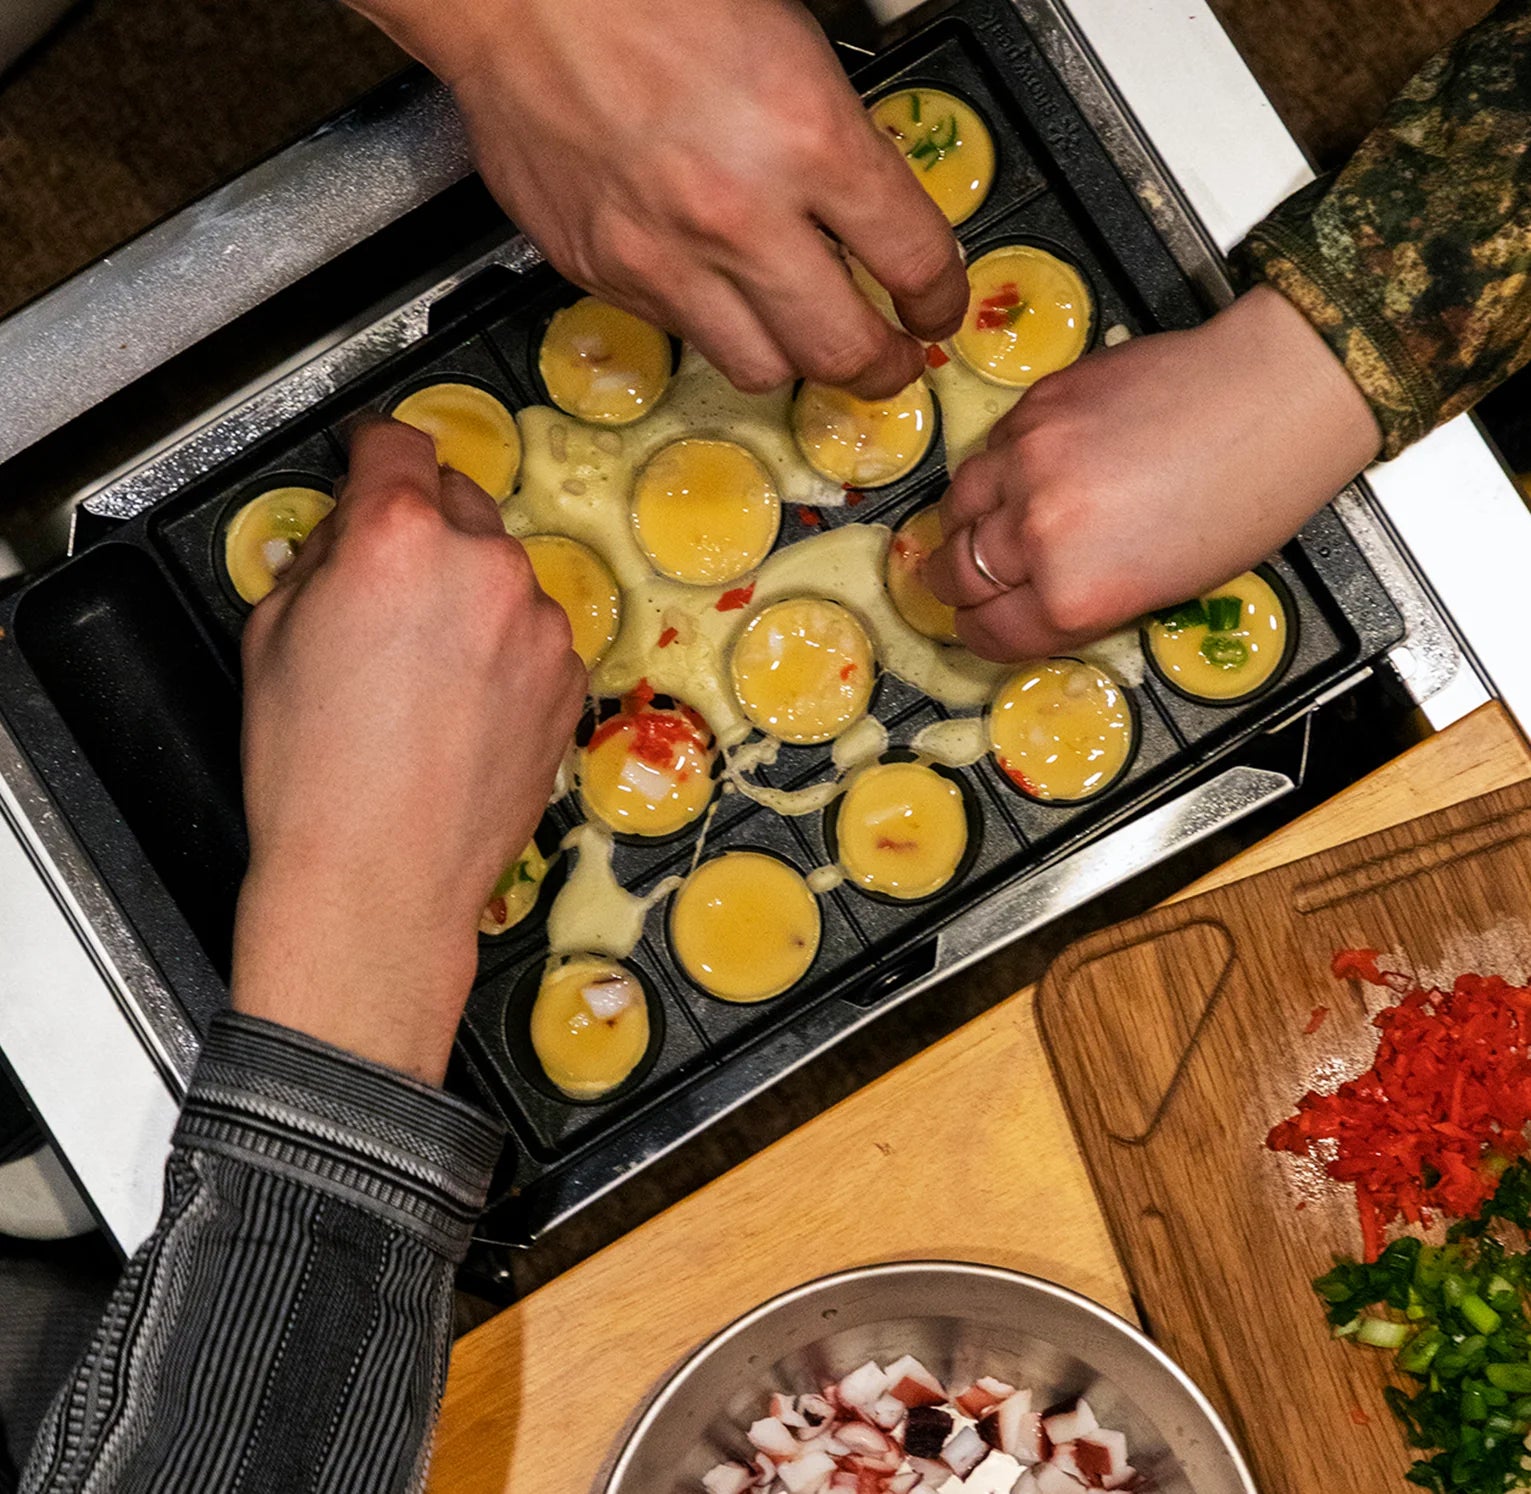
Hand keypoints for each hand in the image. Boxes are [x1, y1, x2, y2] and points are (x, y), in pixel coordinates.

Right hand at [232, 421, 586, 1083]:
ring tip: (425, 674)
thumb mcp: (270, 635)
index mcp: (400, 540)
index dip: (377, 454)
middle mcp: (484, 568)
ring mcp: (539, 625)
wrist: (382, 879)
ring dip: (471, 597)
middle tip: (389, 593)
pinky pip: (535, 636)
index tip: (375, 463)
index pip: (399, 445)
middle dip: (427, 531)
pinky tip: (465, 706)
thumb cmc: (316, 775)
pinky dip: (507, 651)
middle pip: (461, 503)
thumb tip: (352, 527)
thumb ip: (321, 555)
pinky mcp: (570, 678)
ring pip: (503, 576)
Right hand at [346, 0, 967, 397]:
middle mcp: (739, 214)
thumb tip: (871, 212)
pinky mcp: (605, 274)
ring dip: (796, 361)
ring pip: (761, 370)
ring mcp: (664, 257)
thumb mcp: (789, 44)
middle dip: (882, 369)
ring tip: (804, 338)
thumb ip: (838, 140)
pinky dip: (713, 325)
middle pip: (842, 352)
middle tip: (891, 362)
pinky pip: (681, 335)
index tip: (938, 308)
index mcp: (807, 136)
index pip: (913, 262)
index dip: (940, 300)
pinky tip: (717, 287)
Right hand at [923, 286, 1383, 660]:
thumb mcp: (1166, 588)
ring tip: (997, 520)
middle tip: (976, 578)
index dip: (981, 633)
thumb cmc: (1246, 499)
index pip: (985, 633)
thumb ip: (1083, 601)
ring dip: (970, 522)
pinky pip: (988, 449)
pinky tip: (1037, 467)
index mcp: (1074, 596)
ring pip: (956, 507)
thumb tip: (1033, 600)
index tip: (987, 625)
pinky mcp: (1032, 406)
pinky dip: (1000, 466)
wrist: (1272, 396)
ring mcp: (1026, 462)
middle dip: (960, 583)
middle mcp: (1036, 534)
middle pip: (952, 574)